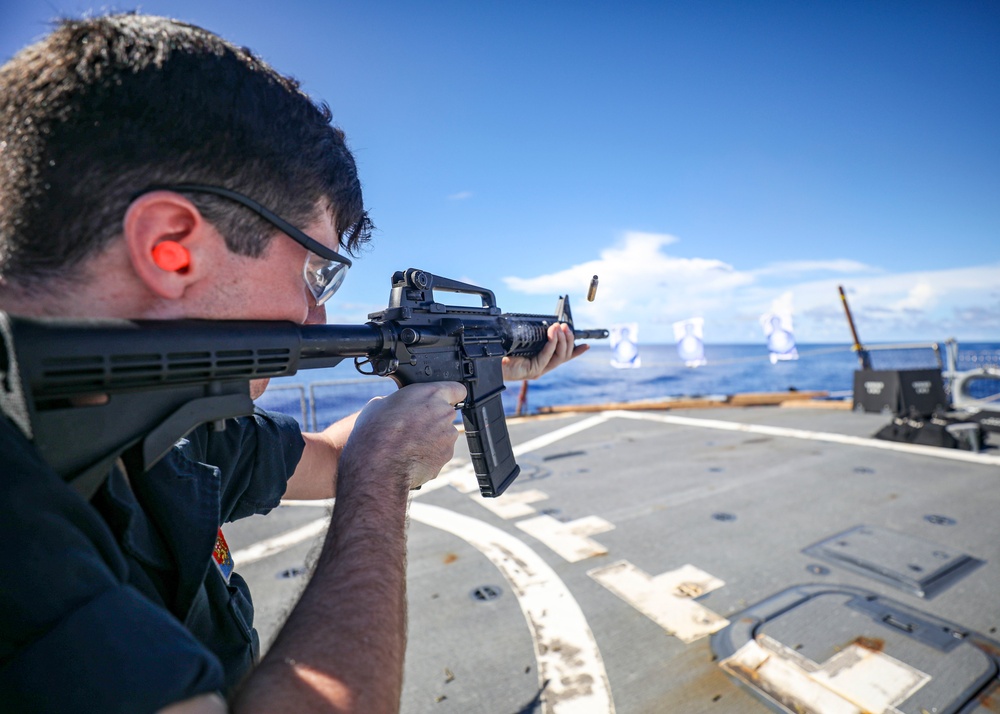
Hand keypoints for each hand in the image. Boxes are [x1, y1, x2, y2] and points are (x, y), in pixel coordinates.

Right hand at [342, 381, 465, 490]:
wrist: (379, 466)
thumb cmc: (376, 433)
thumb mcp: (380, 404)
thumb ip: (401, 402)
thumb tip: (401, 407)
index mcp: (430, 394)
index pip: (456, 389)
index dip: (449, 394)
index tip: (441, 400)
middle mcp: (444, 413)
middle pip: (446, 413)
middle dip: (434, 418)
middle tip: (413, 426)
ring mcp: (448, 436)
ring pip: (444, 434)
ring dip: (432, 438)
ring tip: (409, 445)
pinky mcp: (447, 456)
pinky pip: (440, 452)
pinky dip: (430, 454)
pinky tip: (412, 457)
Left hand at [501, 322, 587, 380]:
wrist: (489, 360)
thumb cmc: (501, 350)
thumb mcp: (522, 340)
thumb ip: (534, 336)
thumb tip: (545, 325)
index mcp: (540, 361)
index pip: (563, 356)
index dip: (576, 351)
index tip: (586, 345)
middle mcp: (541, 367)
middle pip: (564, 355)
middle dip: (569, 340)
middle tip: (567, 327)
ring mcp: (538, 370)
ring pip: (559, 356)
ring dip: (562, 340)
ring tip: (561, 328)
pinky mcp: (533, 370)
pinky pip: (547, 356)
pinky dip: (552, 343)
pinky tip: (553, 334)